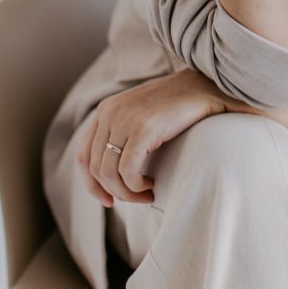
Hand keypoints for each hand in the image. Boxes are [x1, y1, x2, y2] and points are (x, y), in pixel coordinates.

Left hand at [77, 68, 227, 206]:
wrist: (204, 87)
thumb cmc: (176, 106)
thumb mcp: (140, 116)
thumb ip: (122, 134)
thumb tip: (110, 174)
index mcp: (105, 110)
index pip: (83, 157)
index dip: (92, 184)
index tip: (109, 200)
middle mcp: (109, 113)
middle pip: (95, 169)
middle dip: (113, 192)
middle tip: (137, 198)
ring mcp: (125, 119)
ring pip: (110, 174)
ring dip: (127, 193)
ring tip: (147, 194)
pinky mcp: (143, 128)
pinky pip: (127, 171)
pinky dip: (136, 187)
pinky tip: (152, 186)